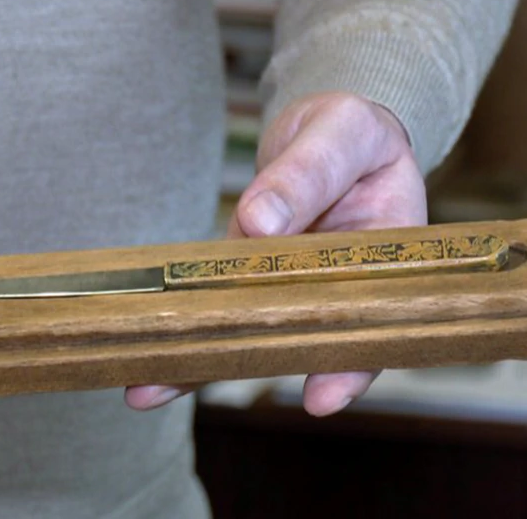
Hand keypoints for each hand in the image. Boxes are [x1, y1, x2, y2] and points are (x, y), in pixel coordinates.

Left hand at [125, 92, 426, 415]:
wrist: (330, 128)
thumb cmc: (353, 129)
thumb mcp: (343, 131)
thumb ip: (307, 172)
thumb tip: (259, 222)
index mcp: (384, 254)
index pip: (373, 319)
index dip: (351, 364)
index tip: (320, 398)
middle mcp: (334, 281)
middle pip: (299, 338)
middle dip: (249, 368)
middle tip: (192, 398)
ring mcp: (288, 279)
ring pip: (249, 324)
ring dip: (198, 356)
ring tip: (142, 390)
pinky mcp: (249, 268)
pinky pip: (221, 294)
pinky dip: (188, 314)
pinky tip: (148, 342)